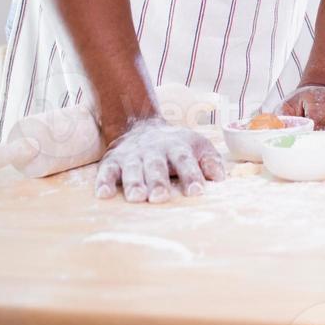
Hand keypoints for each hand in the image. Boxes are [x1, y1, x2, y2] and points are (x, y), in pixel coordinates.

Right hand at [94, 118, 224, 202]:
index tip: (197, 192)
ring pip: (132, 169)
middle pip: (156, 165)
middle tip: (160, 198)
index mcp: (177, 146)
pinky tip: (103, 195)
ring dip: (134, 183)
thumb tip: (220, 178)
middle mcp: (153, 150)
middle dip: (158, 181)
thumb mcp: (198, 146)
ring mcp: (132, 156)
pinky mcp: (112, 161)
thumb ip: (210, 161)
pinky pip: (106, 171)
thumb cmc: (176, 145)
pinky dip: (104, 182)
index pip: (185, 160)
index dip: (191, 175)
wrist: (142, 126)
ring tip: (137, 198)